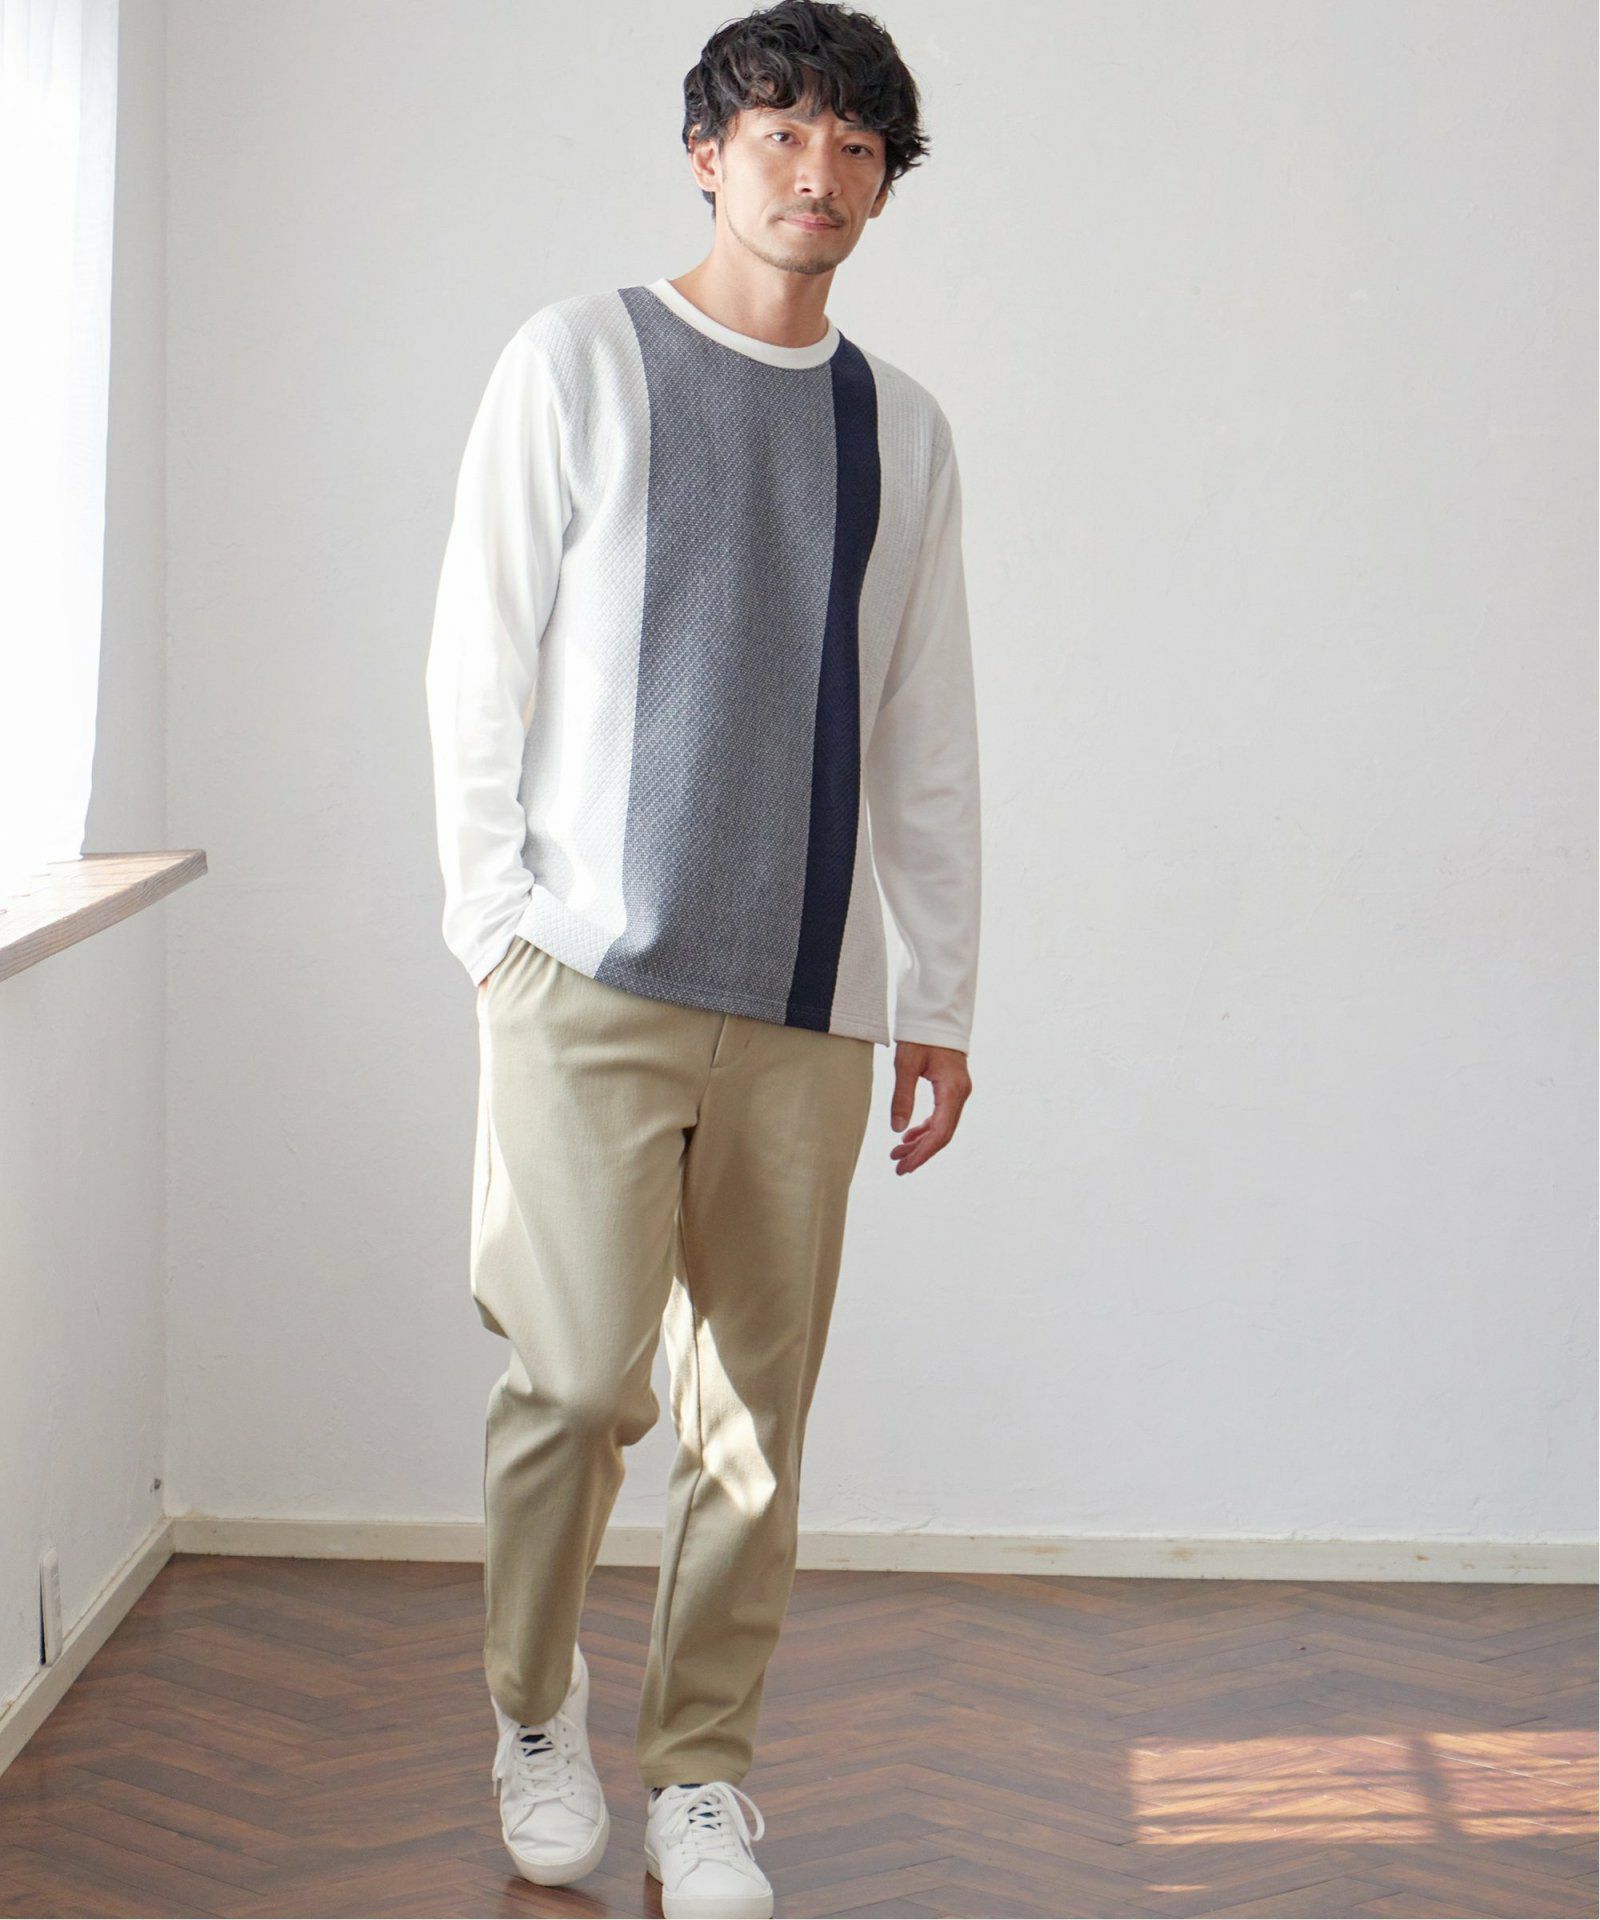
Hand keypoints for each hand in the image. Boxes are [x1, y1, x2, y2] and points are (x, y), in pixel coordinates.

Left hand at [888, 1042, 971, 1175]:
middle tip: (898, 1166)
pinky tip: (909, 1136)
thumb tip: (897, 1130)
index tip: (905, 1166)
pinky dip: (925, 1128)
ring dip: (921, 1142)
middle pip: (943, 1134)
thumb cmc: (921, 1035)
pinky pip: (941, 1116)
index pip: (940, 1132)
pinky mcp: (952, 1089)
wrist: (936, 1014)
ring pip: (942, 1126)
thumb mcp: (905, 1064)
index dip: (923, 1153)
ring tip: (898, 1153)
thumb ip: (902, 1098)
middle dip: (920, 1152)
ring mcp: (958, 1092)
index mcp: (952, 1090)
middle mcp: (960, 1094)